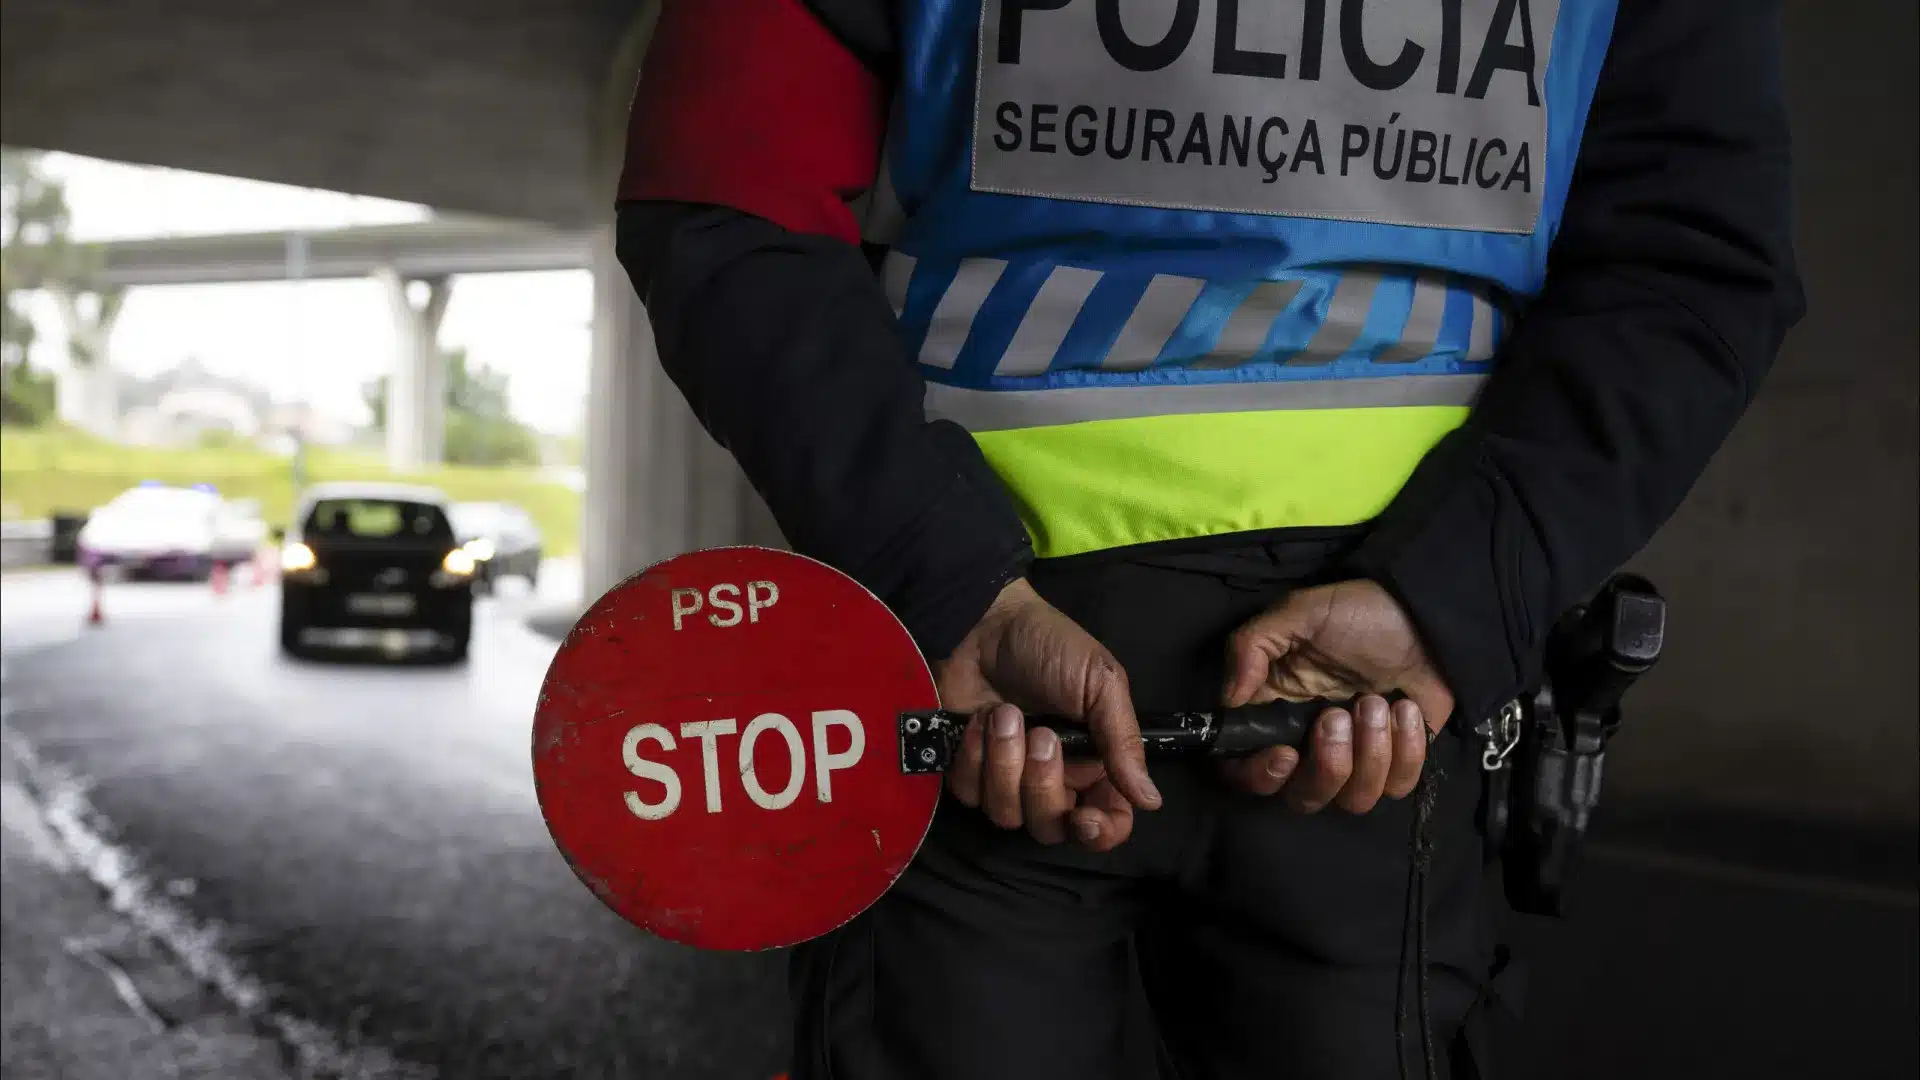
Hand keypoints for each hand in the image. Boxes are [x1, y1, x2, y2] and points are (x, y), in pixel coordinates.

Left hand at [935, 579, 1161, 851]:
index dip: (1099, 833)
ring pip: (1006, 815)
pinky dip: (972, 756)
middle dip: (1041, 785)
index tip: (1084, 817)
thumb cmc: (1048, 645)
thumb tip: (1151, 800)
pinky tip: (976, 721)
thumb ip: (1124, 742)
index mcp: (1093, 762)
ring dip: (1004, 763)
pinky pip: (968, 794)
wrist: (982, 622)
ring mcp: (1006, 776)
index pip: (1106, 822)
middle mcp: (1052, 778)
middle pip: (1051, 827)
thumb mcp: (1100, 683)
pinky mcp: (967, 767)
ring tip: (1004, 715)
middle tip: (1040, 734)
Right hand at [1219, 580, 1453, 813]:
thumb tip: (1229, 699)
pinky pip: (1396, 786)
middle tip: (1341, 714)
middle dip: (1327, 765)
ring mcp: (1357, 759)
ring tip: (1378, 703)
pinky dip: (1405, 750)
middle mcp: (1310, 747)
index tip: (1286, 753)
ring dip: (1370, 752)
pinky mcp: (1399, 762)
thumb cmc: (1357, 612)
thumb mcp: (1299, 612)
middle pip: (1303, 798)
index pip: (1245, 771)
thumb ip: (1252, 646)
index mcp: (1275, 715)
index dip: (1260, 776)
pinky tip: (1406, 708)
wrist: (1426, 617)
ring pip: (1353, 800)